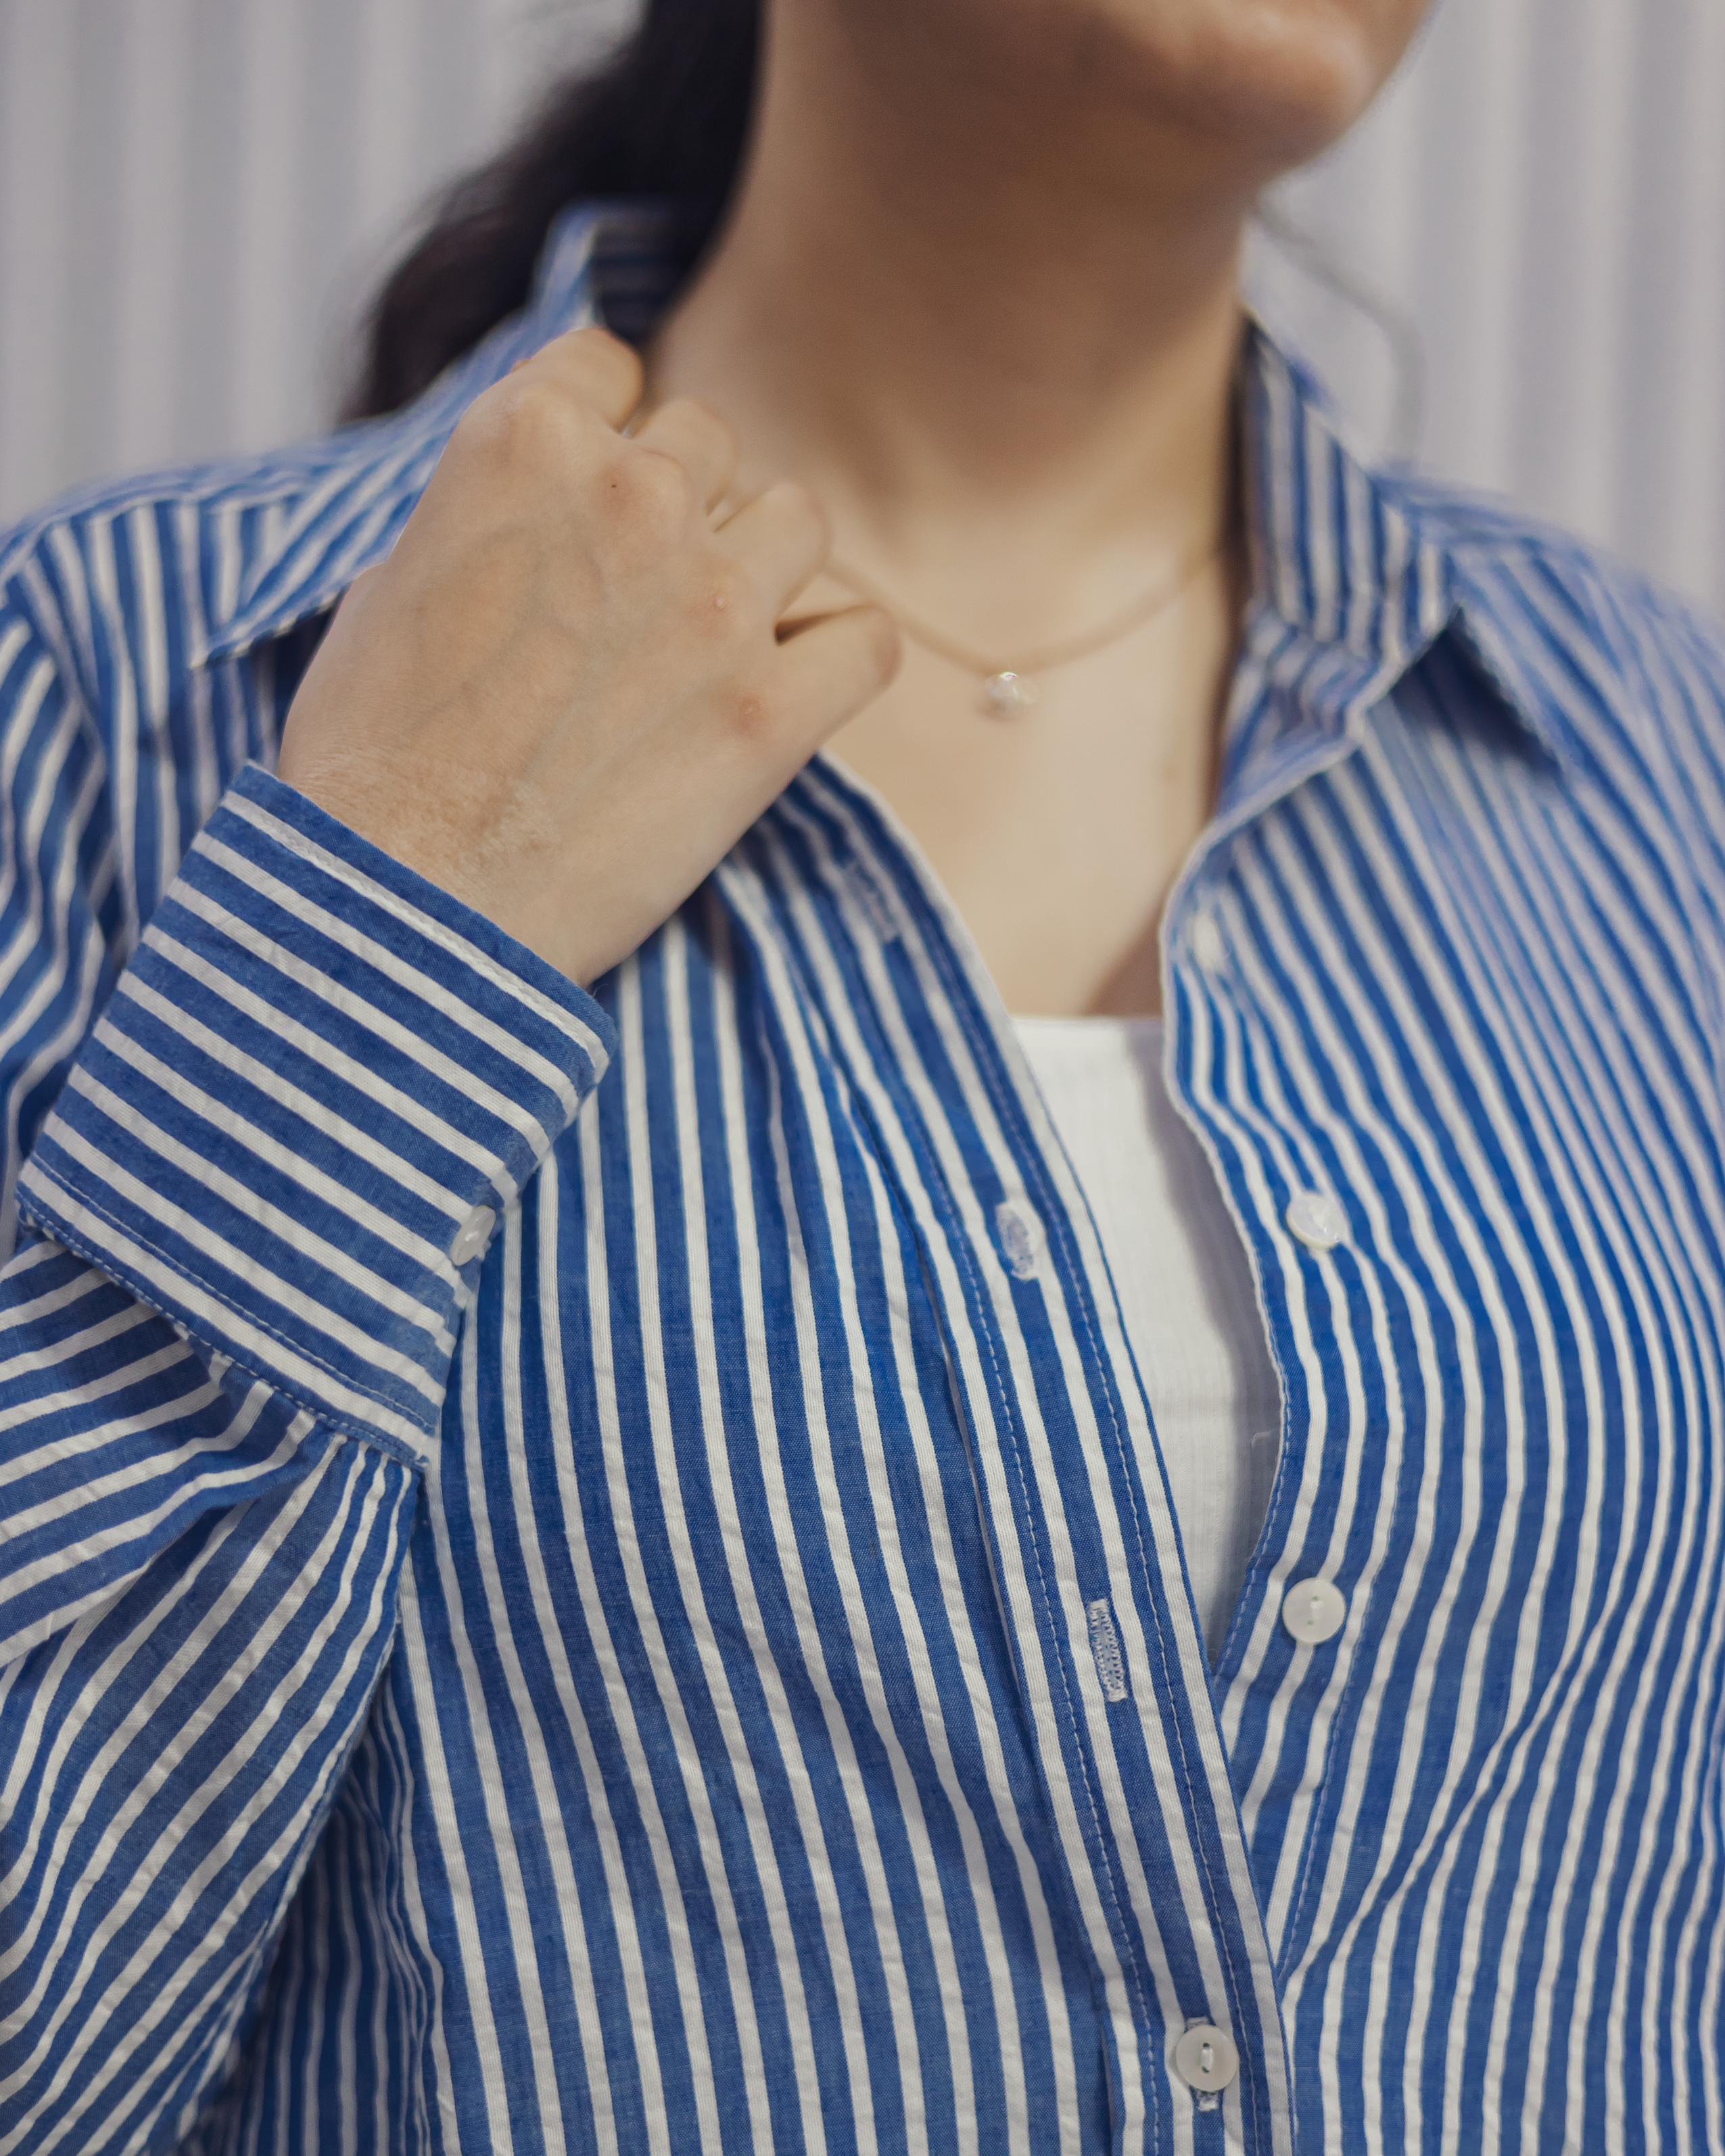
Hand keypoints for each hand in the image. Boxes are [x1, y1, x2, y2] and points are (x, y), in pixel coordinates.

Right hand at [276, 327, 897, 982]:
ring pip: (801, 520)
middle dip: (680, 504)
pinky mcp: (772, 711)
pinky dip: (840, 660)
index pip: (611, 364)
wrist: (404, 904)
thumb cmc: (370, 762)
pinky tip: (793, 690)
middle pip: (709, 440)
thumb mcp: (391, 583)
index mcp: (523, 441)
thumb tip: (543, 514)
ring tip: (711, 642)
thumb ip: (490, 515)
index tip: (587, 498)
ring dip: (766, 566)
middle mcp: (633, 496)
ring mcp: (714, 601)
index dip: (603, 428)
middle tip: (634, 600)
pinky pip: (869, 641)